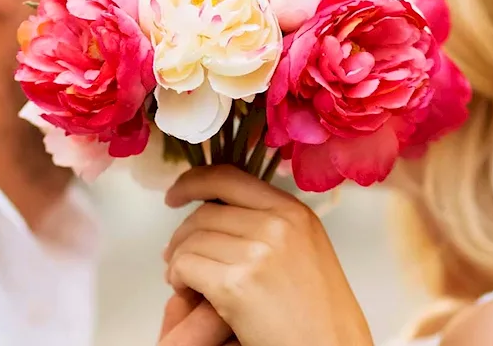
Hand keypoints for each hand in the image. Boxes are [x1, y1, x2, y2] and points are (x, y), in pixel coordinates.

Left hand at [163, 165, 372, 345]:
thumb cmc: (318, 314)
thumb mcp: (304, 250)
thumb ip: (270, 225)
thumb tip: (215, 212)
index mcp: (293, 212)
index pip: (229, 177)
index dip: (193, 182)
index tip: (174, 195)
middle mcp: (277, 224)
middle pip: (204, 213)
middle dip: (182, 235)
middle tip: (176, 257)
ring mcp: (258, 252)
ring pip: (191, 240)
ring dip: (178, 261)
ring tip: (184, 281)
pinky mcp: (237, 284)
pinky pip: (186, 266)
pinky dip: (178, 279)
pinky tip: (188, 293)